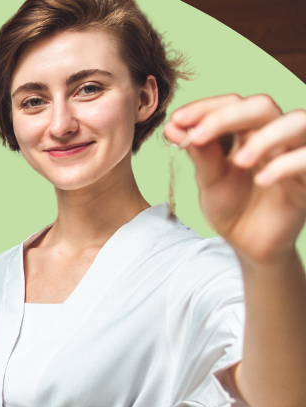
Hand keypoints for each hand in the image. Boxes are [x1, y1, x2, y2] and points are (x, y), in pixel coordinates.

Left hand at [164, 94, 305, 264]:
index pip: (232, 103)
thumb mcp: (210, 180)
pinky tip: (261, 180)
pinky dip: (286, 164)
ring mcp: (295, 152)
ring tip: (239, 161)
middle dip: (228, 116)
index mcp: (247, 131)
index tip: (177, 120)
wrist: (249, 244)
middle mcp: (274, 135)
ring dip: (265, 137)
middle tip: (197, 136)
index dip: (205, 107)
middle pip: (262, 105)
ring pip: (297, 122)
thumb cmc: (232, 206)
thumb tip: (173, 126)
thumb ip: (199, 153)